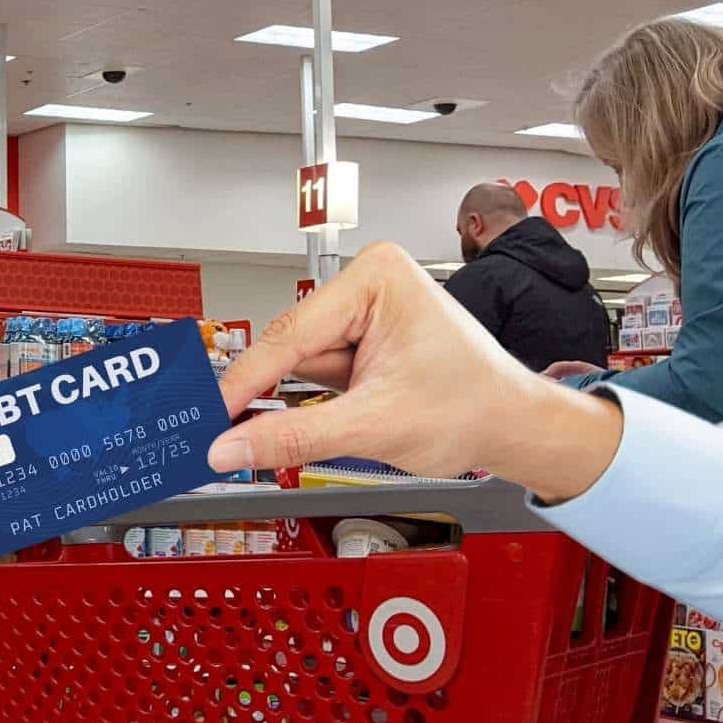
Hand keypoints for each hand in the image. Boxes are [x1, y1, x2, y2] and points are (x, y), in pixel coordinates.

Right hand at [207, 242, 621, 499]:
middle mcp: (368, 284)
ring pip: (301, 365)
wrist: (514, 427)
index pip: (290, 334)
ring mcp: (365, 312)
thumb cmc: (474, 406)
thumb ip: (293, 437)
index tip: (208, 414)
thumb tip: (231, 445)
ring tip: (322, 421)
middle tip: (222, 432)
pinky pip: (318, 374)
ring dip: (305, 401)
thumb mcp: (373, 426)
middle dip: (273, 394)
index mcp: (376, 277)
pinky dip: (316, 402)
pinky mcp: (364, 341)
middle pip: (291, 349)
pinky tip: (334, 414)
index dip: (243, 381)